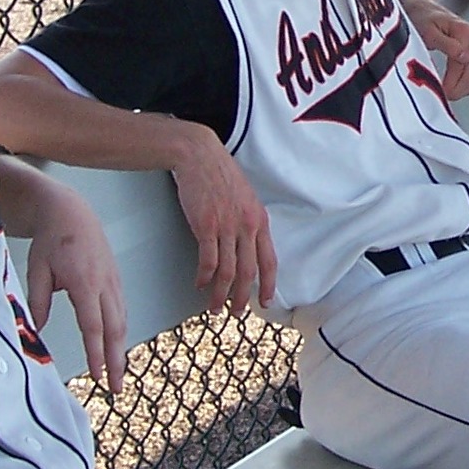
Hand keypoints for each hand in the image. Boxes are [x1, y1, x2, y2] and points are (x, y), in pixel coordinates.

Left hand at [17, 180, 128, 395]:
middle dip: (117, 361)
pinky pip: (122, 311)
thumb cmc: (53, 240)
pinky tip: (117, 346)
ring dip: (121, 350)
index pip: (93, 326)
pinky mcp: (116, 281)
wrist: (72, 213)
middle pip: (115, 329)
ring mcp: (114, 282)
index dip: (96, 352)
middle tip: (116, 387)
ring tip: (118, 374)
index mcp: (85, 283)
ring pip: (122, 322)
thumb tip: (35, 331)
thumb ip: (38, 301)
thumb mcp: (37, 270)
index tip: (97, 374)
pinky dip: (121, 332)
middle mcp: (105, 284)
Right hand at [171, 128, 276, 315]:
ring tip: (214, 307)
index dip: (269, 285)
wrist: (199, 155)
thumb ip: (248, 220)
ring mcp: (227, 227)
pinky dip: (204, 278)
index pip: (269, 260)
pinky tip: (200, 284)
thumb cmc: (220, 173)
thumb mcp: (245, 196)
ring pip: (228, 272)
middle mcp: (247, 226)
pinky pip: (208, 261)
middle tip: (237, 313)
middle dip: (243, 297)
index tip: (266, 302)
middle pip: (249, 272)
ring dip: (221, 294)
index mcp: (259, 220)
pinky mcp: (206, 226)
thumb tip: (246, 243)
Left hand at [401, 0, 468, 100]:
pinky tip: (452, 86)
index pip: (467, 68)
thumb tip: (465, 57)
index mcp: (466, 32)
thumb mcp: (428, 31)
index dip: (453, 85)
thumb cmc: (418, 17)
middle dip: (458, 90)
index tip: (440, 92)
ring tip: (445, 93)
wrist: (416, 7)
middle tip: (441, 96)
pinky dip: (464, 84)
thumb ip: (447, 44)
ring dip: (462, 89)